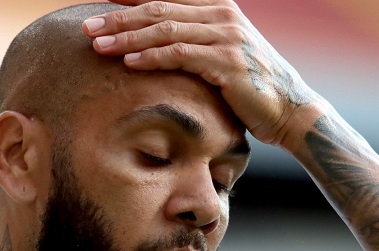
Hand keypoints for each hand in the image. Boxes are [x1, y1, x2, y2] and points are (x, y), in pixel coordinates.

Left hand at [82, 0, 318, 146]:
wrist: (291, 111)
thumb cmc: (253, 90)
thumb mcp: (224, 59)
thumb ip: (196, 47)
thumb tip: (159, 51)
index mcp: (219, 10)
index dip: (130, 2)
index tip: (100, 7)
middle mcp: (222, 16)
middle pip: (159, 10)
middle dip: (119, 18)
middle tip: (87, 27)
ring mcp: (227, 36)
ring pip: (165, 30)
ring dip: (127, 38)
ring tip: (97, 45)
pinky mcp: (228, 61)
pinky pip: (180, 54)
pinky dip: (151, 57)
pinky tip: (128, 63)